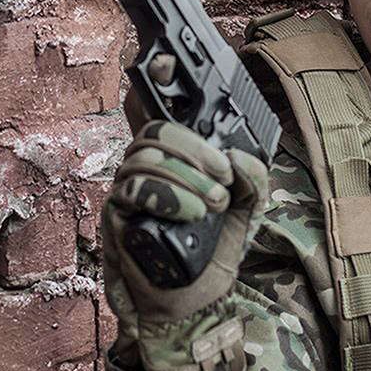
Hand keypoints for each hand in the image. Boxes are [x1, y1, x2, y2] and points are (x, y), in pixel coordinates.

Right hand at [102, 57, 268, 370]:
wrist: (193, 308)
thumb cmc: (212, 254)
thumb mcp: (246, 211)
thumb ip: (253, 180)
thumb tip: (241, 157)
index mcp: (173, 158)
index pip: (158, 109)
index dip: (154, 80)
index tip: (165, 62)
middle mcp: (145, 168)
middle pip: (154, 128)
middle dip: (195, 147)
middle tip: (223, 177)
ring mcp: (127, 191)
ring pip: (143, 157)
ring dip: (187, 176)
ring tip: (214, 202)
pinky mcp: (117, 218)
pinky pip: (133, 192)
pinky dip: (170, 196)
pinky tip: (195, 213)